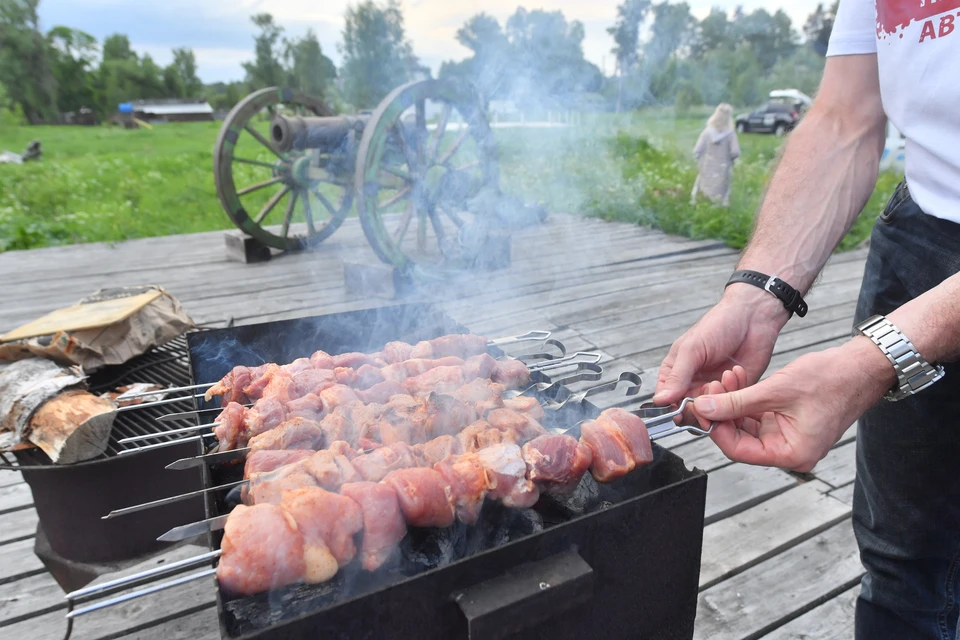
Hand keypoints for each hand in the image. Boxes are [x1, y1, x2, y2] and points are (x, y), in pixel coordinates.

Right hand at [654, 285, 789, 406]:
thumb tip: (659, 400)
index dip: (674, 408)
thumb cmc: (718, 325)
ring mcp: (715, 389)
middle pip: (689, 411)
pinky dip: (734, 393)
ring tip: (726, 376)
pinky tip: (737, 372)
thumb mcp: (692, 350)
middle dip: (700, 407)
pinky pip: (733, 406)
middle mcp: (693, 383)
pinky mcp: (736, 391)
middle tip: (710, 394)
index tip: (682, 409)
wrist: (753, 317)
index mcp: (675, 372)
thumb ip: (677, 377)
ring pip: (711, 412)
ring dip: (719, 398)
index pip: (667, 400)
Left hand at [690, 337, 895, 471]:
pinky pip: (757, 415)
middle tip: (711, 387)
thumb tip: (705, 408)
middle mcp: (790, 451)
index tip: (702, 407)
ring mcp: (789, 437)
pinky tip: (738, 378)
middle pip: (740, 438)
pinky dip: (745, 398)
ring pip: (746, 425)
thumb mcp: (776, 390)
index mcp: (792, 454)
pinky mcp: (788, 422)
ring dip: (733, 401)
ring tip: (727, 377)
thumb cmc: (830, 380)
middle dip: (723, 411)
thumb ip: (737, 402)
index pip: (738, 450)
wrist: (860, 366)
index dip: (716, 429)